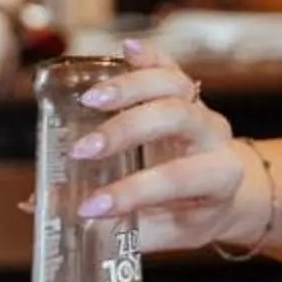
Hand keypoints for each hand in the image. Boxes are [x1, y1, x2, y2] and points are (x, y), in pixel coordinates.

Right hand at [64, 39, 263, 253]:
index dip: (131, 192)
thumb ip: (122, 226)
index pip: (177, 179)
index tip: (90, 206)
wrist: (229, 193)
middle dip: (125, 130)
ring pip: (174, 86)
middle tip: (83, 150)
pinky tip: (126, 49)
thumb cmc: (193, 215)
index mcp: (219, 178)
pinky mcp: (188, 93)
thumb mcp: (169, 232)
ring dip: (130, 87)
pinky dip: (150, 56)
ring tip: (89, 99)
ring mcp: (203, 110)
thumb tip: (52, 212)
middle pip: (175, 118)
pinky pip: (171, 68)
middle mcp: (215, 137)